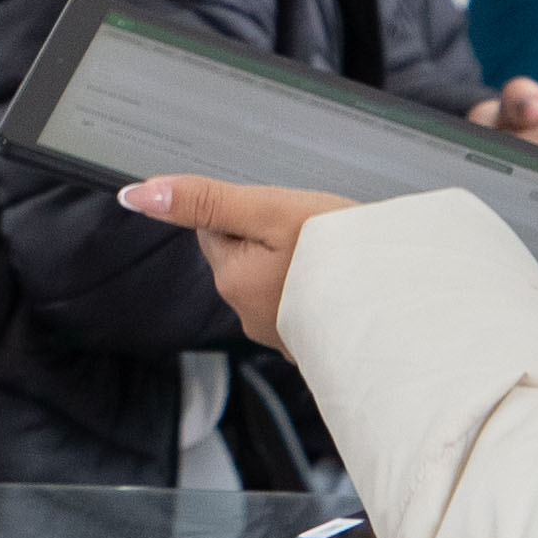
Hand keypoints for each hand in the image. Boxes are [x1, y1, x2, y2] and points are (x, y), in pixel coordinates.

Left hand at [119, 170, 358, 345]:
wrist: (401, 296)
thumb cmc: (340, 251)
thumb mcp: (270, 209)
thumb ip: (203, 201)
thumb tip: (136, 197)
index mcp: (233, 278)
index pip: (215, 227)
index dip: (248, 210)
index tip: (282, 213)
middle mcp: (248, 313)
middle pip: (243, 253)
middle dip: (271, 236)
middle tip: (312, 233)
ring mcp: (280, 332)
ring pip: (272, 276)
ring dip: (294, 262)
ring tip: (331, 256)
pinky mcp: (309, 340)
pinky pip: (299, 301)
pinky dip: (314, 288)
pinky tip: (339, 282)